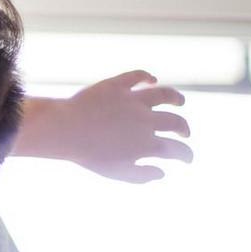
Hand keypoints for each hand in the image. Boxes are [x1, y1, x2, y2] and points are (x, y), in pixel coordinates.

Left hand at [38, 70, 193, 182]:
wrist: (64, 130)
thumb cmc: (88, 155)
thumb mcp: (116, 173)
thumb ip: (142, 176)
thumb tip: (162, 173)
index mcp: (147, 144)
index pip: (177, 150)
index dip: (186, 155)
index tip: (186, 159)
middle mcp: (146, 120)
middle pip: (175, 122)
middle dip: (184, 129)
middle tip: (184, 133)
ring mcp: (133, 100)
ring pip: (164, 94)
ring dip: (175, 98)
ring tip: (180, 101)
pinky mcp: (117, 85)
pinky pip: (137, 76)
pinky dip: (147, 76)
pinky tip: (151, 80)